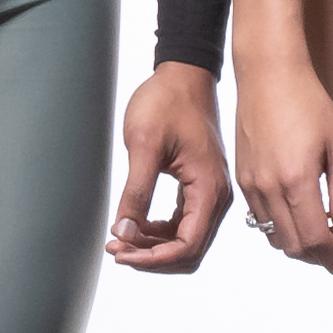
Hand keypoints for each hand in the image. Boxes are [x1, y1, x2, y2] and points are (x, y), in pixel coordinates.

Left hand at [111, 58, 241, 274]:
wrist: (183, 75)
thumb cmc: (166, 102)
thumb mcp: (144, 145)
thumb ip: (136, 192)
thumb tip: (125, 230)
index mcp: (209, 189)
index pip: (187, 245)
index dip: (153, 258)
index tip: (121, 253)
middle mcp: (216, 196)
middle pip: (189, 250)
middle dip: (151, 256)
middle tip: (115, 247)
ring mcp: (210, 192)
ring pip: (186, 240)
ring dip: (153, 246)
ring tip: (119, 239)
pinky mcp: (199, 186)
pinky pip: (183, 223)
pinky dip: (159, 232)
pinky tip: (135, 225)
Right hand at [217, 49, 332, 279]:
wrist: (267, 74)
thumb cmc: (308, 103)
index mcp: (297, 181)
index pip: (317, 241)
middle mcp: (268, 188)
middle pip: (295, 247)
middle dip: (321, 257)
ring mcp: (251, 185)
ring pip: (275, 237)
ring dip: (301, 245)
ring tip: (324, 234)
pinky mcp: (241, 178)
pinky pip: (260, 219)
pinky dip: (282, 229)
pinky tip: (299, 216)